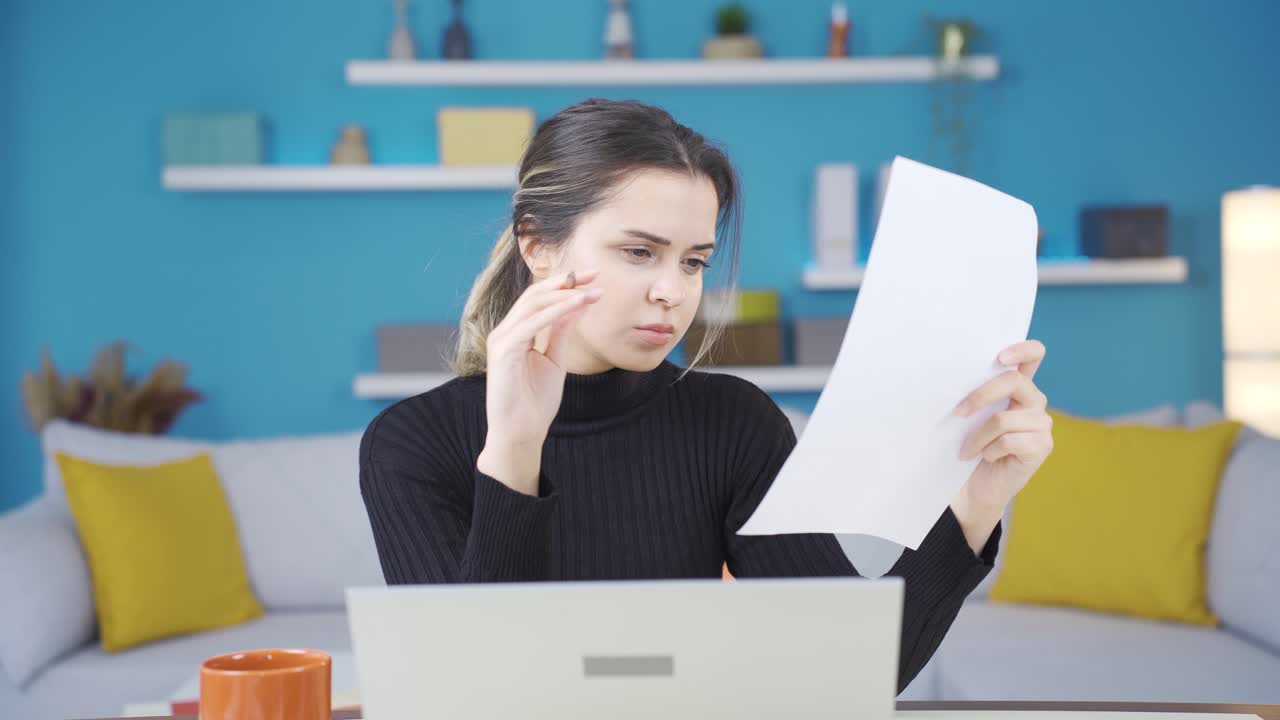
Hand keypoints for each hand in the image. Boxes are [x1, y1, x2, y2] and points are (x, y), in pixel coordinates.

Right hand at [483, 269, 603, 451]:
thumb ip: (560, 332)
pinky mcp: (503, 350)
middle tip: (594, 274)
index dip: (564, 285)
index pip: (538, 299)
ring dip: (565, 294)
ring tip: (592, 290)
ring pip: (533, 304)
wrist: (521, 432)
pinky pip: (532, 323)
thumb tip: (576, 305)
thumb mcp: (553, 359)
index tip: (592, 278)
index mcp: (515, 333)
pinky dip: (556, 311)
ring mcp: (501, 339)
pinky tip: (577, 304)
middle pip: (534, 294)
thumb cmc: (534, 402)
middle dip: (566, 282)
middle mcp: (505, 331)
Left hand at [954, 340, 1053, 511]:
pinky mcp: (1042, 446)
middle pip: (1014, 382)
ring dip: (977, 436)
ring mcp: (1042, 424)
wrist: (976, 485)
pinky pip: (1008, 441)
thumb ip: (975, 395)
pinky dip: (989, 450)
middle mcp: (1035, 401)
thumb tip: (953, 379)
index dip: (1022, 349)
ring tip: (967, 450)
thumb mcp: (971, 416)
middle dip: (980, 396)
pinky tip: (986, 457)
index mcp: (1019, 387)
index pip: (1034, 354)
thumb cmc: (971, 445)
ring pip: (1003, 418)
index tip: (1000, 357)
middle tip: (957, 413)